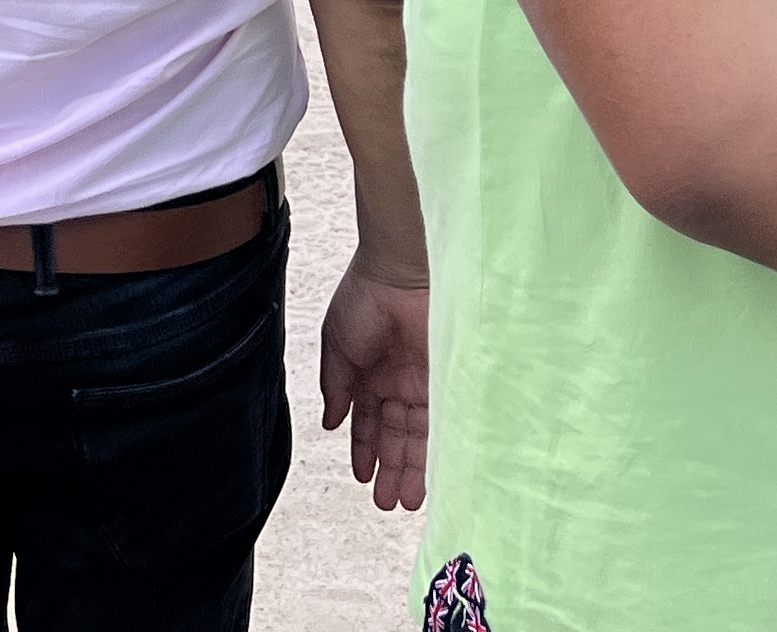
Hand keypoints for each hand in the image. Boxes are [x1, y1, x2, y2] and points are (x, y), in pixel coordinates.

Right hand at [315, 257, 429, 514]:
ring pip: (418, 436)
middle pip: (395, 434)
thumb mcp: (336, 346)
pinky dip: (433, 451)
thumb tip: (330, 423)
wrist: (401, 272)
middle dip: (390, 468)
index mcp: (369, 373)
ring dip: (411, 469)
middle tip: (386, 503)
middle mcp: (398, 382)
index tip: (362, 476)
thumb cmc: (363, 300)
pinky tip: (427, 476)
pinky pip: (440, 424)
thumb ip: (336, 388)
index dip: (364, 448)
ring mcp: (424, 382)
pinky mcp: (446, 381)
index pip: (368, 420)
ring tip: (407, 502)